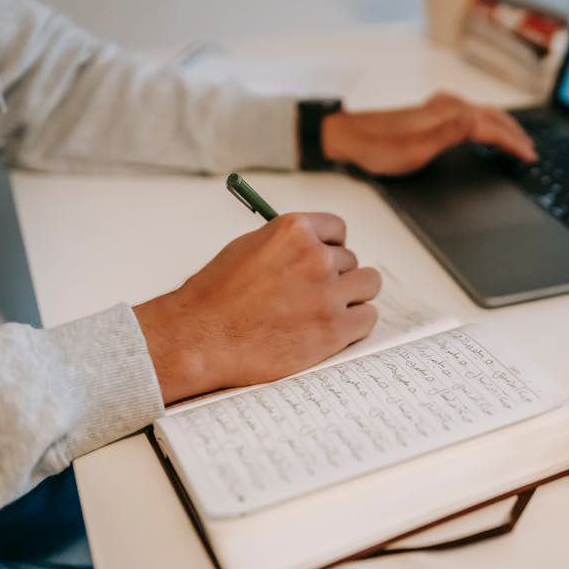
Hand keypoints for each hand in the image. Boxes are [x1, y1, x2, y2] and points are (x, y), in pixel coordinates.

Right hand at [133, 213, 380, 402]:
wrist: (200, 338)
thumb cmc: (216, 297)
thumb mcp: (249, 248)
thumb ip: (288, 244)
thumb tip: (316, 246)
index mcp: (294, 230)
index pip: (337, 230)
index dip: (330, 248)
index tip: (324, 262)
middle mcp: (315, 257)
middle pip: (352, 261)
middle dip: (336, 278)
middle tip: (312, 297)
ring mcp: (327, 293)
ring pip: (367, 285)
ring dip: (351, 298)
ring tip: (324, 312)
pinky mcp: (334, 328)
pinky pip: (368, 318)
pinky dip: (355, 325)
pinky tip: (331, 331)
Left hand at [321, 92, 537, 174]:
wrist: (350, 137)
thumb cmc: (378, 148)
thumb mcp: (416, 149)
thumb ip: (449, 134)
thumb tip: (478, 121)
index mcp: (448, 115)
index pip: (492, 127)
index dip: (513, 142)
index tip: (529, 156)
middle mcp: (446, 107)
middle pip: (492, 117)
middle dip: (514, 133)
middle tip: (530, 150)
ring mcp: (439, 108)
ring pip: (483, 113)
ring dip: (502, 126)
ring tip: (516, 140)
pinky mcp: (431, 113)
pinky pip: (471, 113)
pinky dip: (486, 122)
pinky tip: (484, 128)